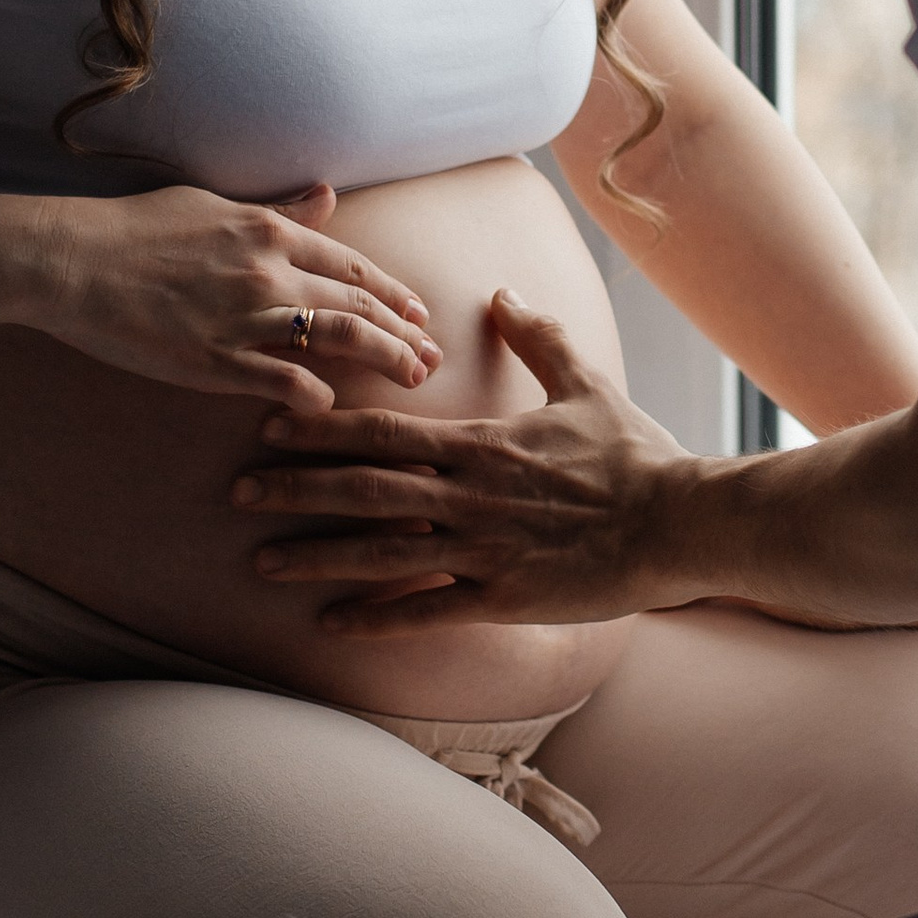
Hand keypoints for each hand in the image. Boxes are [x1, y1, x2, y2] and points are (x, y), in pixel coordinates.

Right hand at [27, 182, 441, 410]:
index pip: (352, 265)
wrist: (71, 261)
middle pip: (358, 303)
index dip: (392, 293)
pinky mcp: (215, 359)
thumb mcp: (215, 205)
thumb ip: (277, 210)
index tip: (418, 312)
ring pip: (337, 339)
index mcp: (269, 232)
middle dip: (405, 332)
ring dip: (384, 359)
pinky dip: (315, 395)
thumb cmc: (135, 229)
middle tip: (433, 357)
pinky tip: (330, 405)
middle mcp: (269, 272)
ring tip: (413, 378)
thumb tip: (326, 196)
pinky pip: (283, 381)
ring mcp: (244, 317)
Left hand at [233, 291, 696, 624]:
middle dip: (294, 488)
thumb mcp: (586, 384)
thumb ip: (538, 337)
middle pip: (364, 487)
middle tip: (235, 492)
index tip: (270, 424)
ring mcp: (483, 548)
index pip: (384, 430)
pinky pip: (427, 610)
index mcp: (481, 442)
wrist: (682, 520)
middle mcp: (469, 494)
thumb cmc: (636, 453)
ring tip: (260, 562)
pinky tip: (330, 625)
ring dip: (316, 556)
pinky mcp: (503, 596)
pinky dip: (376, 620)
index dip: (321, 426)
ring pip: (381, 551)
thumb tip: (502, 292)